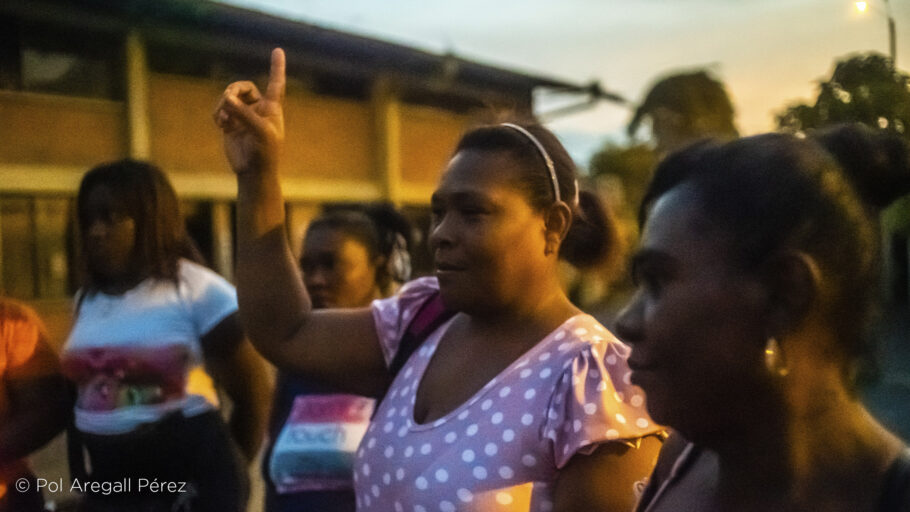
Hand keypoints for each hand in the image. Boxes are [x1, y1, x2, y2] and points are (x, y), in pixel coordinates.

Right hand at [214, 48, 285, 175]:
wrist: (253, 171)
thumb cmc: (265, 153)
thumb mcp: (260, 132)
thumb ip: (245, 114)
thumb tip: (227, 99)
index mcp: (272, 108)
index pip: (276, 83)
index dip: (277, 67)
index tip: (278, 50)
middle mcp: (258, 108)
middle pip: (243, 87)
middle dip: (234, 90)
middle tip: (227, 99)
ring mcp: (243, 115)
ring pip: (229, 97)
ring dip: (224, 104)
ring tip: (223, 118)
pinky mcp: (230, 123)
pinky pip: (220, 109)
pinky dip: (218, 113)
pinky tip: (220, 123)